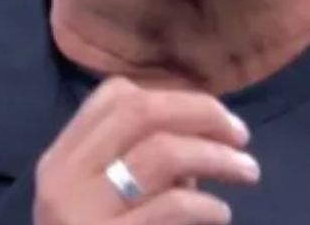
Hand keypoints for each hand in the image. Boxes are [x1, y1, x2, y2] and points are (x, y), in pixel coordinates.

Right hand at [33, 77, 259, 224]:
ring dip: (217, 156)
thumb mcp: (99, 202)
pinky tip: (220, 213)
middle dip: (201, 113)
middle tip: (240, 134)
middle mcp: (65, 180)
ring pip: (162, 153)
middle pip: (141, 112)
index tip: (207, 115)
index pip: (112, 97)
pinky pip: (171, 207)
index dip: (169, 95)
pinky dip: (206, 204)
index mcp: (61, 161)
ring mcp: (82, 215)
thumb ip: (138, 166)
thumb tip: (201, 135)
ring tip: (248, 170)